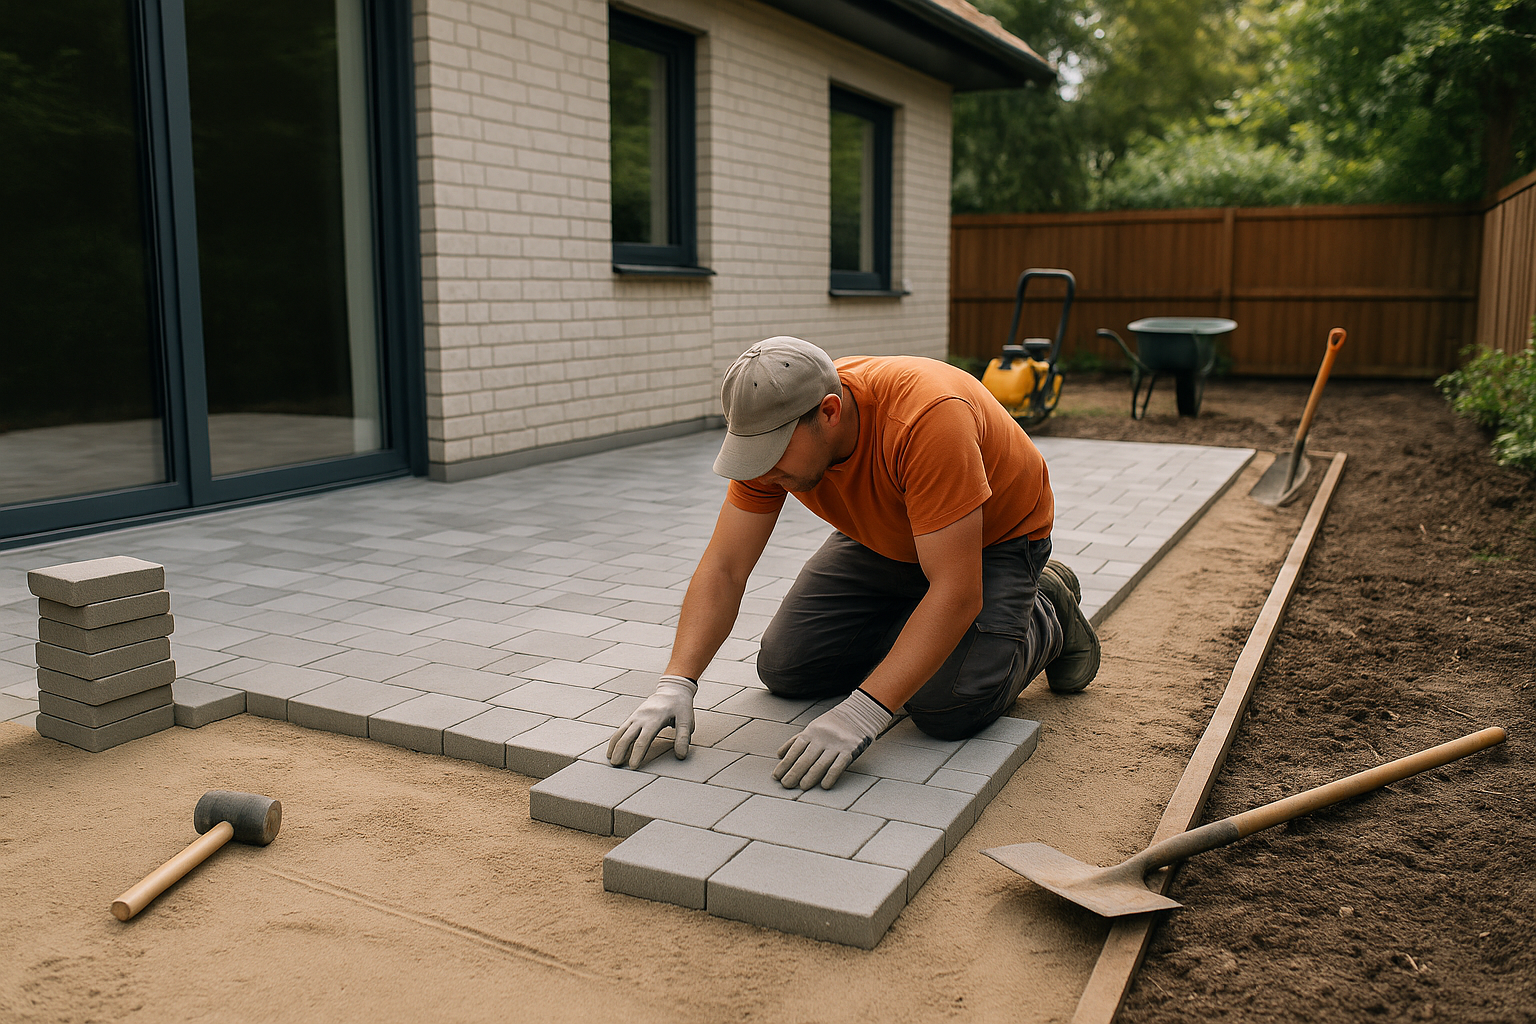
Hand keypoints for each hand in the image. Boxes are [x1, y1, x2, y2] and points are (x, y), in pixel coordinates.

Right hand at [607, 675, 696, 768]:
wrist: (672, 689)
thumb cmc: (680, 706)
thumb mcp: (686, 720)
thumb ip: (683, 738)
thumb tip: (681, 755)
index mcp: (655, 719)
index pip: (643, 740)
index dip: (637, 754)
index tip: (633, 766)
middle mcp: (642, 717)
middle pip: (627, 736)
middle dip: (620, 751)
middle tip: (616, 766)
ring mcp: (636, 716)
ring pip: (621, 732)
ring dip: (614, 746)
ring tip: (611, 759)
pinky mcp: (633, 716)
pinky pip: (621, 728)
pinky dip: (615, 739)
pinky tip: (612, 748)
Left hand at [774, 689, 892, 789]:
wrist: (859, 714)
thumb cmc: (832, 724)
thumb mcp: (813, 727)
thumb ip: (796, 740)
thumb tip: (780, 754)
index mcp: (811, 732)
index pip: (794, 750)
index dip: (785, 764)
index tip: (776, 776)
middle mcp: (822, 738)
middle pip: (805, 758)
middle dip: (794, 773)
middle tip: (786, 785)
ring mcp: (836, 745)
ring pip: (820, 764)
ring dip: (810, 777)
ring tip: (802, 787)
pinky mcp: (850, 750)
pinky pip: (838, 766)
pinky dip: (830, 776)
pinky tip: (824, 785)